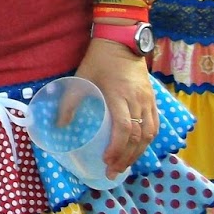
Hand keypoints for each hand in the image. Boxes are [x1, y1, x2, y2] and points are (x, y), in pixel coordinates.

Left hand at [74, 36, 156, 175]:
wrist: (121, 40)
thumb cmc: (98, 60)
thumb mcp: (80, 79)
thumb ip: (69, 103)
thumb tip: (59, 126)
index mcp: (119, 95)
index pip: (123, 128)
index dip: (117, 148)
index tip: (106, 161)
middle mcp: (137, 100)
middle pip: (138, 136)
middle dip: (126, 157)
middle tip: (113, 172)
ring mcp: (148, 100)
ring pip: (149, 133)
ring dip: (138, 153)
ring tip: (124, 165)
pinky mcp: (153, 99)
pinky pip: (155, 125)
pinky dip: (148, 141)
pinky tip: (138, 150)